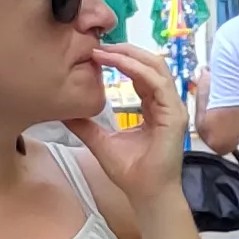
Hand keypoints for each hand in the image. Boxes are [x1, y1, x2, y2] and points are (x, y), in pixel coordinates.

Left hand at [77, 44, 187, 203]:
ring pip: (157, 68)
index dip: (122, 60)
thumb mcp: (100, 140)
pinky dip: (138, 70)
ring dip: (131, 55)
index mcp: (153, 108)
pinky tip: (118, 64)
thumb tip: (64, 110)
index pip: (142, 75)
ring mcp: (173, 108)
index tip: (96, 54)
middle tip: (99, 44)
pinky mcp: (174, 115)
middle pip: (152, 65)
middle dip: (127, 51)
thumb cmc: (130, 172)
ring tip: (106, 50)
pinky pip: (158, 84)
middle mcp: (166, 105)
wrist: (145, 194)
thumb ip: (85, 124)